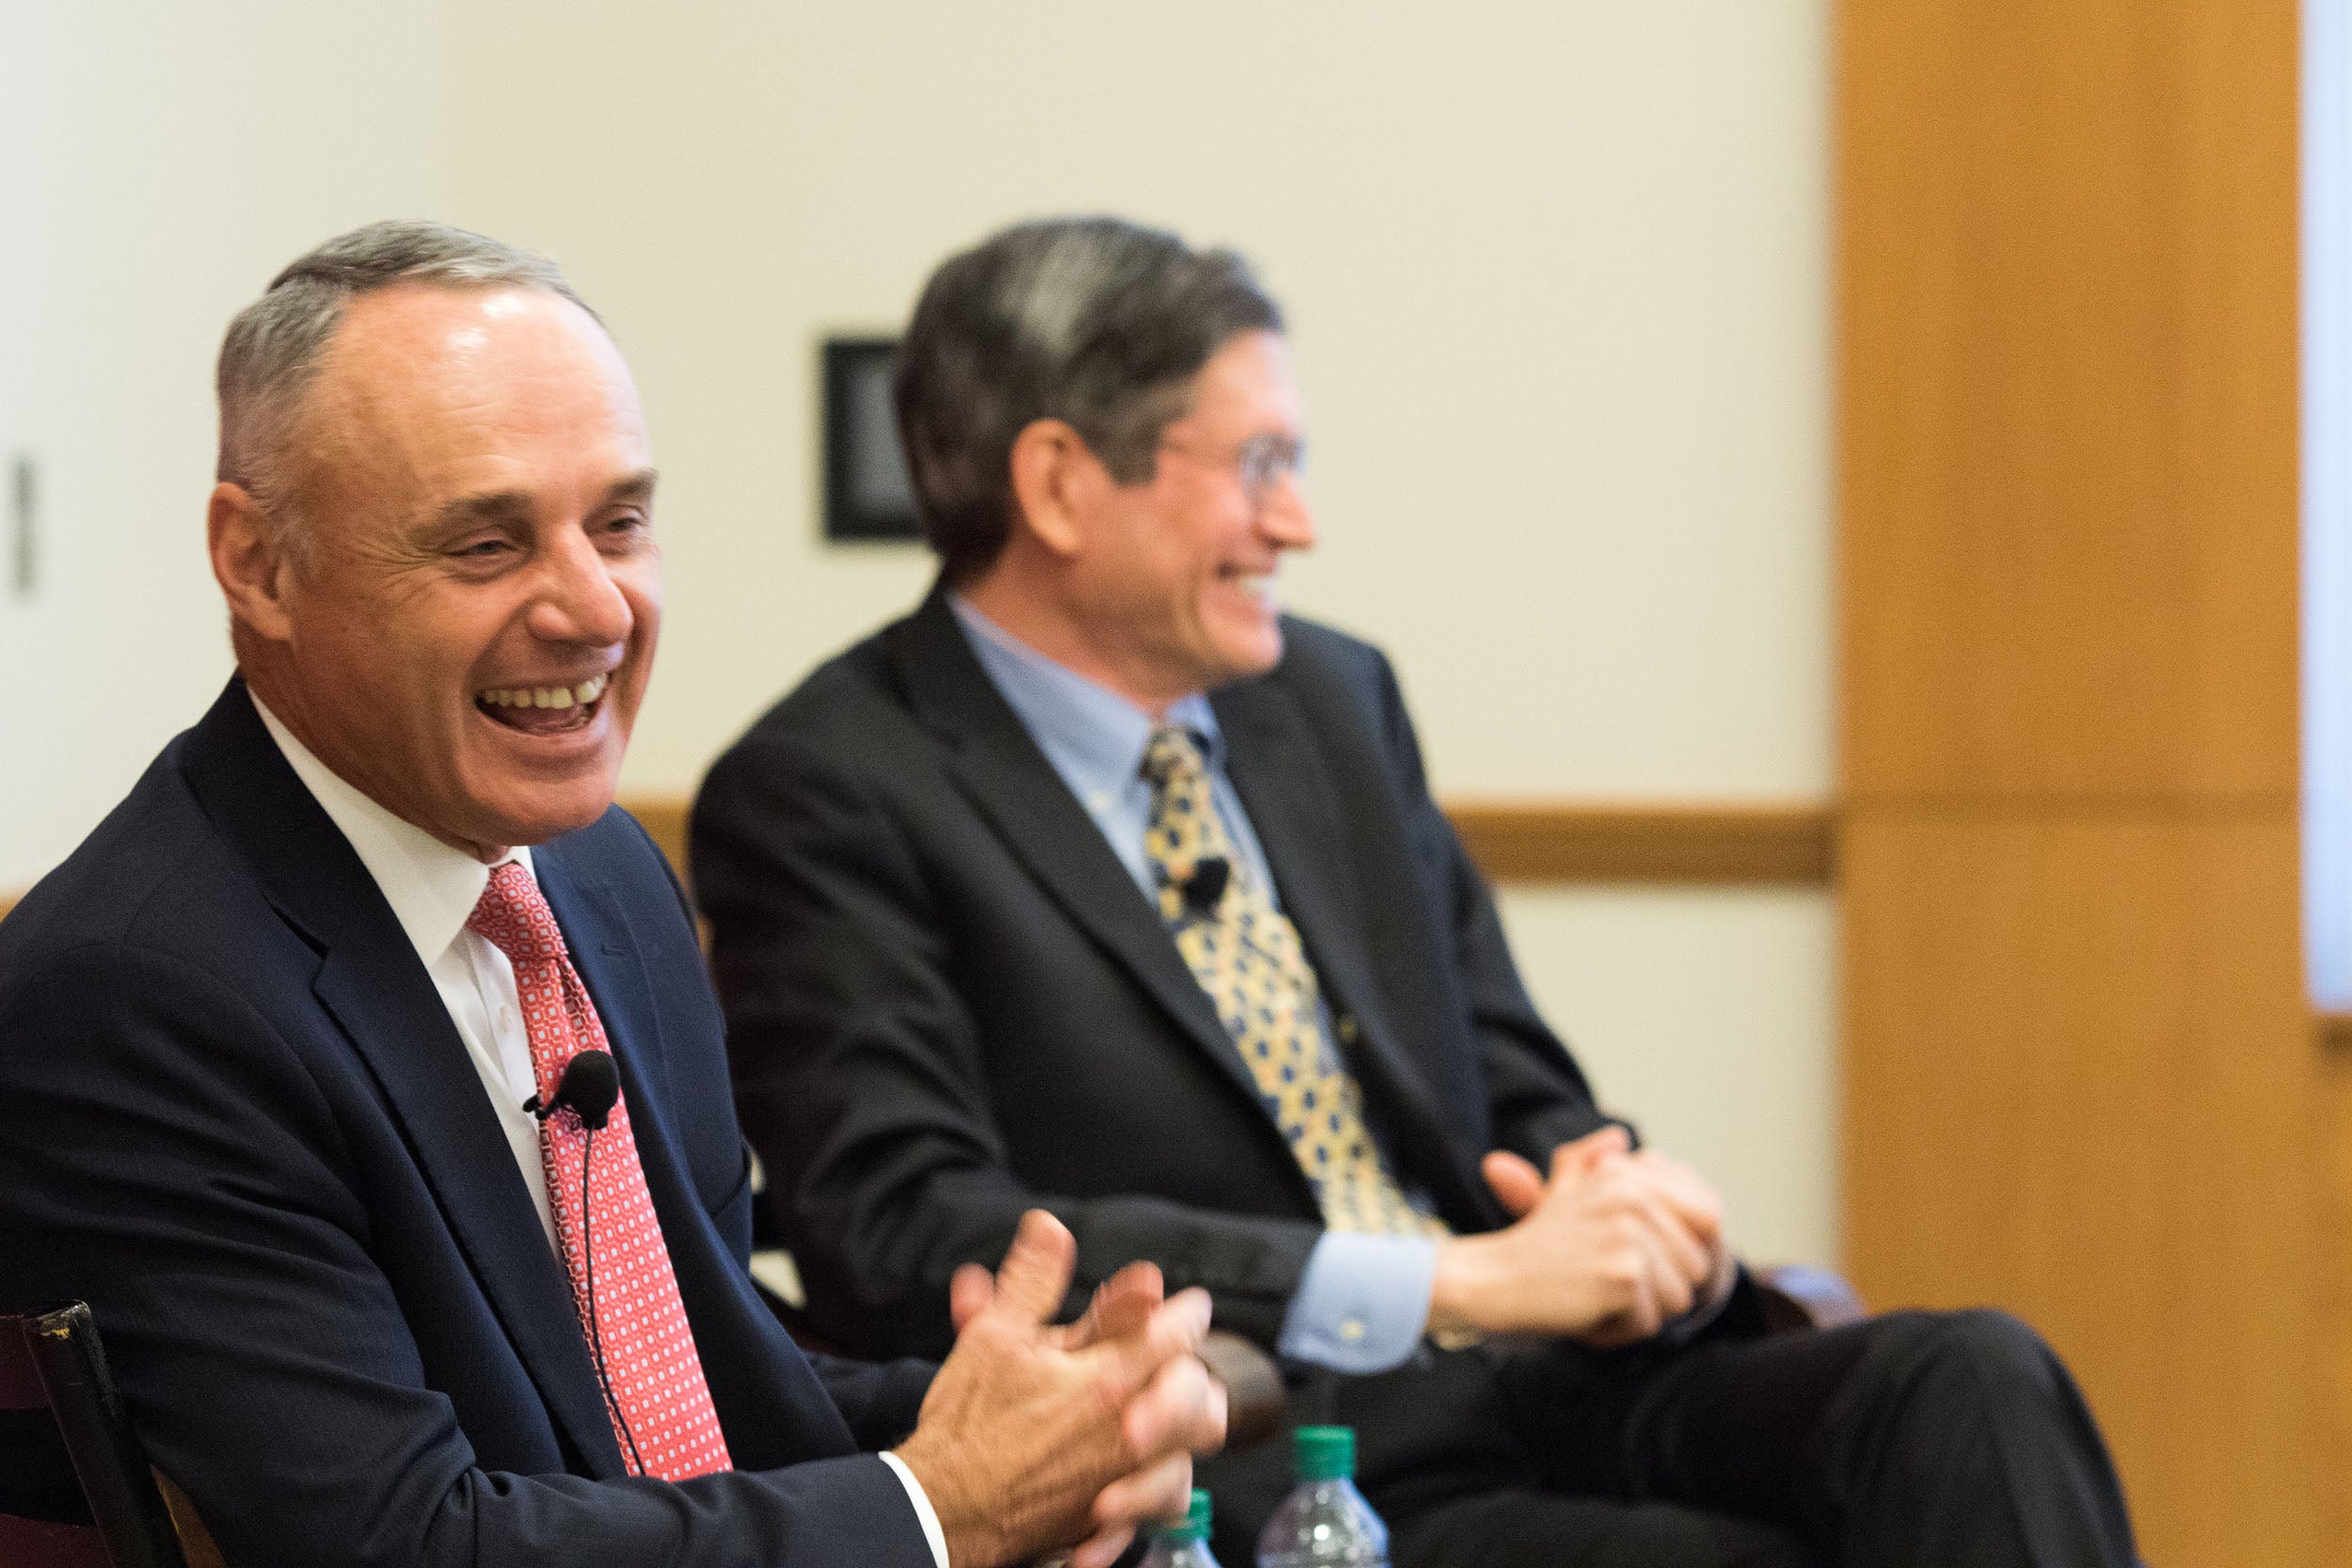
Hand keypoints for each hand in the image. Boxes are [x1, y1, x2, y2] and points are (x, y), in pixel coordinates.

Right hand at [894, 1211, 1226, 1567]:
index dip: (1185, 1311)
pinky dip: (1151, 1489)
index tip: (1185, 1303)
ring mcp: (1123, 1479)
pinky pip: (1156, 1506)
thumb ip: (1033, 1281)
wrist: (943, 1512)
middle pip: (1200, 1397)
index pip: (1178, 1334)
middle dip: (1193, 1372)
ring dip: (1181, 1430)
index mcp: (1109, 1378)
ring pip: (1187, 1452)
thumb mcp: (995, 1336)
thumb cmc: (969, 1426)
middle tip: (1178, 1357)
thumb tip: (1051, 1227)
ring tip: (1166, 1413)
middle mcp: (1129, 1431)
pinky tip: (1135, 1473)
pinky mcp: (1107, 1518)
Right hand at [1428, 1127, 1724, 1345]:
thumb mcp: (1562, 1189)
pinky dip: (1620, 1330)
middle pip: (1698, 1266)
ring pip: (1681, 1299)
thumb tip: (1619, 1137)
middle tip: (1606, 1280)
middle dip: (1660, 1287)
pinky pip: (1652, 1324)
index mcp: (1629, 1177)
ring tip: (1596, 1293)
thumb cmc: (1532, 1242)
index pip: (1710, 1215)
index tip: (1652, 1264)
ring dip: (1641, 1311)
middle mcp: (1634, 1200)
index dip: (1690, 1249)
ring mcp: (1630, 1237)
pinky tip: (1586, 1312)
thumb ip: (1591, 1160)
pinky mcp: (1624, 1277)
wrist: (1492, 1279)